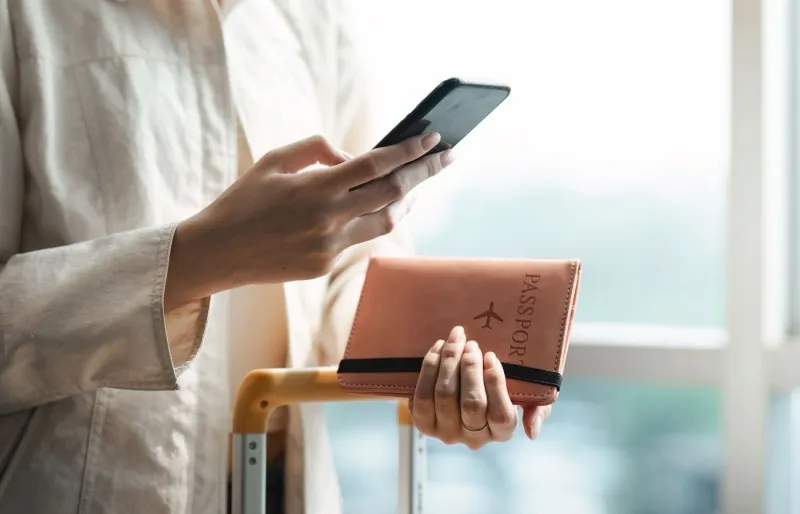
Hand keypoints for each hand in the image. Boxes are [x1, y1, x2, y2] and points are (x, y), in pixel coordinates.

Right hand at [165, 133, 452, 309]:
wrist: (216, 252)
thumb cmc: (242, 199)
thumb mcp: (274, 160)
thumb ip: (317, 150)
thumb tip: (353, 157)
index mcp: (315, 188)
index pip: (376, 165)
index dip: (409, 151)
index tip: (434, 138)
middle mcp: (328, 220)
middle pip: (393, 194)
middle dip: (425, 173)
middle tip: (447, 157)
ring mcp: (329, 248)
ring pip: (385, 222)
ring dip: (407, 201)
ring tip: (420, 184)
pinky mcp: (324, 266)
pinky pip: (360, 239)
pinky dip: (375, 218)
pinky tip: (383, 206)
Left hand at [410, 326, 552, 449]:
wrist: (468, 381)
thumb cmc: (504, 387)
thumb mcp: (530, 397)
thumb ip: (538, 410)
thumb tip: (532, 431)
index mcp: (501, 432)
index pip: (501, 415)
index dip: (495, 384)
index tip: (491, 356)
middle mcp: (474, 438)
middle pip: (471, 403)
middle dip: (470, 368)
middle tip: (472, 344)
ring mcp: (446, 432)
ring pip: (445, 397)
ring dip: (449, 363)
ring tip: (456, 340)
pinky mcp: (423, 423)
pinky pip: (422, 396)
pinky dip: (430, 368)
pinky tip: (438, 349)